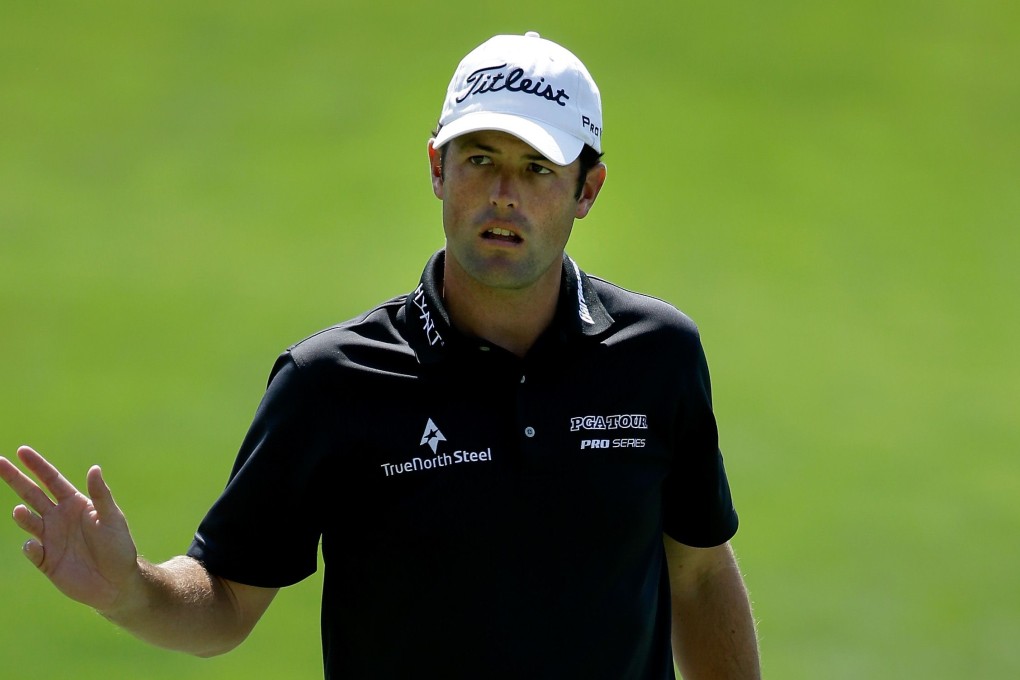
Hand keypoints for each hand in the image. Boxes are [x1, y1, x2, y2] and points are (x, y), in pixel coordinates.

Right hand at [0, 446, 138, 611]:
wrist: (117, 582)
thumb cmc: (119, 546)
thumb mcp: (112, 518)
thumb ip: (101, 495)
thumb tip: (94, 468)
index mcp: (74, 503)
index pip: (51, 480)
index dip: (37, 466)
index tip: (21, 451)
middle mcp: (58, 518)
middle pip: (31, 494)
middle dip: (15, 479)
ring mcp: (50, 538)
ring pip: (28, 522)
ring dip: (22, 516)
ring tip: (20, 512)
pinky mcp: (46, 561)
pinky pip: (32, 551)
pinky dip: (30, 547)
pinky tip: (34, 545)